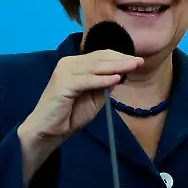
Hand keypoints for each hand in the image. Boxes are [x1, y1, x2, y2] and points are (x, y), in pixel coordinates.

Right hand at [19, 50, 143, 146]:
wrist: (48, 130)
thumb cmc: (70, 115)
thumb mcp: (94, 99)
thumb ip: (104, 86)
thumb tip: (119, 74)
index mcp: (75, 64)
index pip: (100, 56)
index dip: (119, 57)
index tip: (137, 61)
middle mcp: (68, 63)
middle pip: (99, 58)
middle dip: (121, 60)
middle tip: (139, 61)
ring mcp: (64, 72)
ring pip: (95, 67)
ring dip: (116, 66)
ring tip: (133, 66)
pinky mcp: (63, 83)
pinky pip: (87, 80)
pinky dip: (102, 80)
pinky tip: (116, 79)